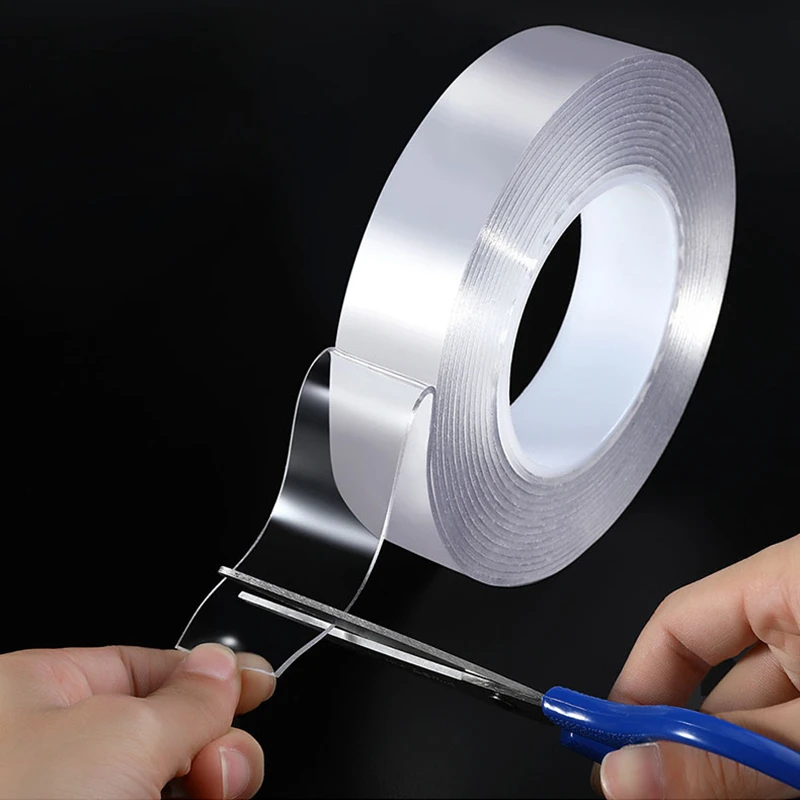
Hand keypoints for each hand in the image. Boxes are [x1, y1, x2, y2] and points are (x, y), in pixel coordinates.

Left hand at [0, 643, 275, 799]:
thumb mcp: (123, 735)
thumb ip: (189, 698)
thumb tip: (224, 665)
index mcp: (39, 693)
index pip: (145, 664)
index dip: (207, 673)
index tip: (260, 683)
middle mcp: (54, 749)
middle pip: (166, 726)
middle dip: (212, 742)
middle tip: (221, 772)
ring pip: (168, 781)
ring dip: (208, 784)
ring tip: (211, 794)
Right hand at [593, 534, 799, 798]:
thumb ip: (723, 755)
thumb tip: (629, 772)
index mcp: (790, 578)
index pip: (677, 621)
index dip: (637, 685)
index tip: (610, 742)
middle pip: (718, 673)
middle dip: (692, 739)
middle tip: (658, 788)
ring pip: (763, 703)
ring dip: (744, 759)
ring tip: (716, 792)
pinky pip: (795, 711)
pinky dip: (780, 757)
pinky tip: (767, 787)